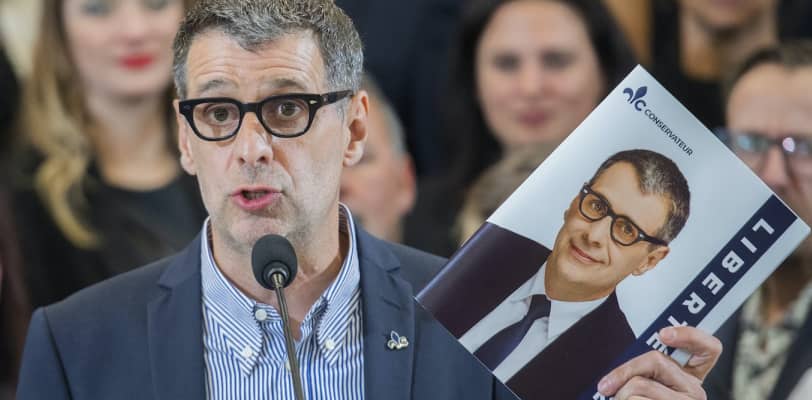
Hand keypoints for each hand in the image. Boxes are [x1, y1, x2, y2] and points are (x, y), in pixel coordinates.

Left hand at [597, 326, 721, 399]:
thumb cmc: (639, 399)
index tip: (664, 334)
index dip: (690, 335)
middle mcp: (694, 391)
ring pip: (639, 384)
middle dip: (623, 371)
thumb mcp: (647, 385)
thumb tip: (623, 367)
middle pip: (656, 360)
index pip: (708, 348)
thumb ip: (646, 370)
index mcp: (691, 376)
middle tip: (606, 387)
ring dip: (619, 396)